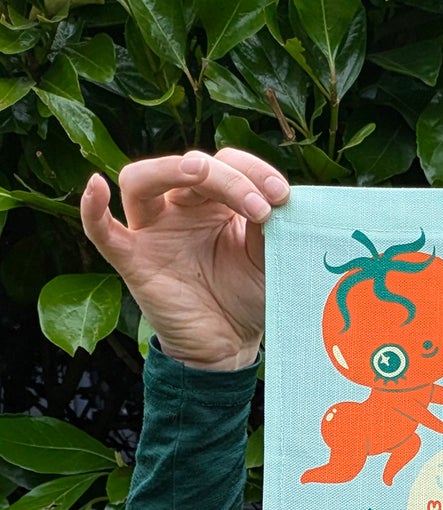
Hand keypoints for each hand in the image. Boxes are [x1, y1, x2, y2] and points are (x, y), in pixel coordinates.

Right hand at [80, 149, 289, 371]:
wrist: (230, 347)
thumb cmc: (247, 297)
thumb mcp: (267, 259)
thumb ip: (266, 227)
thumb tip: (277, 196)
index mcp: (216, 201)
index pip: (226, 163)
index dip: (252, 171)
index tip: (281, 195)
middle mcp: (180, 207)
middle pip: (190, 167)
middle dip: (228, 178)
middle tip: (261, 208)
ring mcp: (153, 231)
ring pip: (141, 180)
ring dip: (169, 170)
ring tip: (199, 172)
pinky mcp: (133, 260)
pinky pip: (102, 231)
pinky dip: (93, 209)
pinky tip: (96, 187)